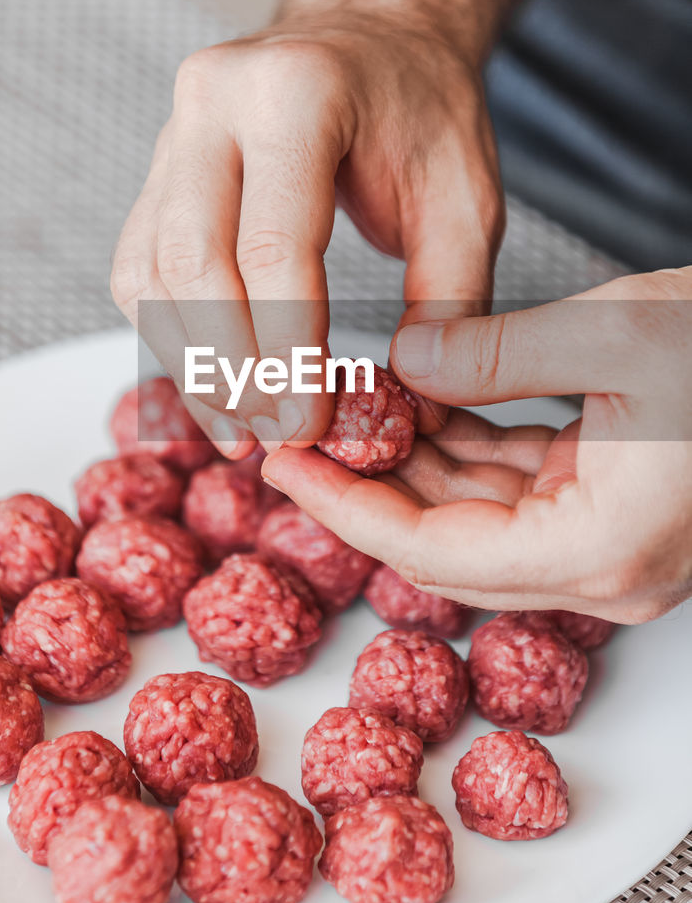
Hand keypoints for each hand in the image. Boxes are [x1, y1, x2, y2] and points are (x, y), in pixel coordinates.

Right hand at [111, 11, 502, 456]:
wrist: (372, 27)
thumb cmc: (422, 108)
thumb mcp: (467, 197)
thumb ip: (451, 304)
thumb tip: (414, 411)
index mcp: (298, 93)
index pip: (273, 246)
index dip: (284, 350)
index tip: (307, 426)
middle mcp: (214, 100)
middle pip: (193, 263)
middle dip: (230, 369)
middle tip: (271, 438)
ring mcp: (172, 129)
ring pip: (150, 271)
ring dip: (188, 363)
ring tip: (239, 430)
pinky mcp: (158, 166)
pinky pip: (139, 264)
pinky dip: (166, 333)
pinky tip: (210, 383)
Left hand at [262, 268, 691, 623]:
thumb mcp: (618, 334)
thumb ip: (495, 356)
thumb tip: (402, 364)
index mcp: (602, 550)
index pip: (432, 552)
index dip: (347, 508)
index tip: (284, 463)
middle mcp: (604, 569)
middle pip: (444, 543)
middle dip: (368, 484)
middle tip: (300, 426)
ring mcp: (612, 544)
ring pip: (475, 515)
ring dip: (411, 461)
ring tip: (350, 399)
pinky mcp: (615, 508)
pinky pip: (515, 488)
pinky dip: (462, 446)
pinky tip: (417, 396)